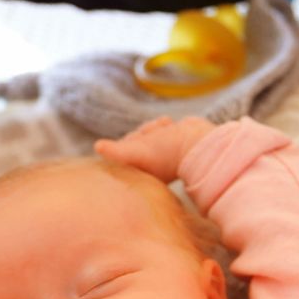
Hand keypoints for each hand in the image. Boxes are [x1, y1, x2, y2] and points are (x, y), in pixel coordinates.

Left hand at [94, 116, 214, 182]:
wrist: (201, 145)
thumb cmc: (167, 154)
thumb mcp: (136, 152)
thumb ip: (116, 152)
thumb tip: (97, 147)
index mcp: (139, 173)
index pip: (124, 149)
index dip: (132, 141)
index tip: (141, 143)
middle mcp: (149, 165)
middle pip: (136, 138)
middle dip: (145, 132)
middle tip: (156, 139)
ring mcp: (162, 153)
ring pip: (148, 130)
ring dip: (155, 127)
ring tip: (166, 132)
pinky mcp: (173, 141)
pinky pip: (161, 126)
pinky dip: (165, 125)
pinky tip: (172, 128)